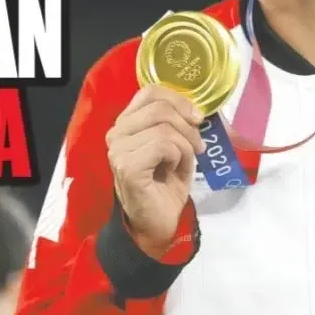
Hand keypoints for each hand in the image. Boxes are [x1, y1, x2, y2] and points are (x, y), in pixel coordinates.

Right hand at [105, 85, 205, 257]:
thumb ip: (178, 123)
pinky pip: (164, 146)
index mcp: (127, 122)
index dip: (179, 100)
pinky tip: (171, 171)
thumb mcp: (177, 146)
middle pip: (160, 108)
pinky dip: (178, 158)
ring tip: (180, 164)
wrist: (159, 222)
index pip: (150, 92)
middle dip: (188, 127)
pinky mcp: (127, 167)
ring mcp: (118, 150)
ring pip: (165, 128)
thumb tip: (196, 111)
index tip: (197, 119)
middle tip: (198, 147)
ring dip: (185, 147)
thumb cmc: (166, 184)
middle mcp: (116, 132)